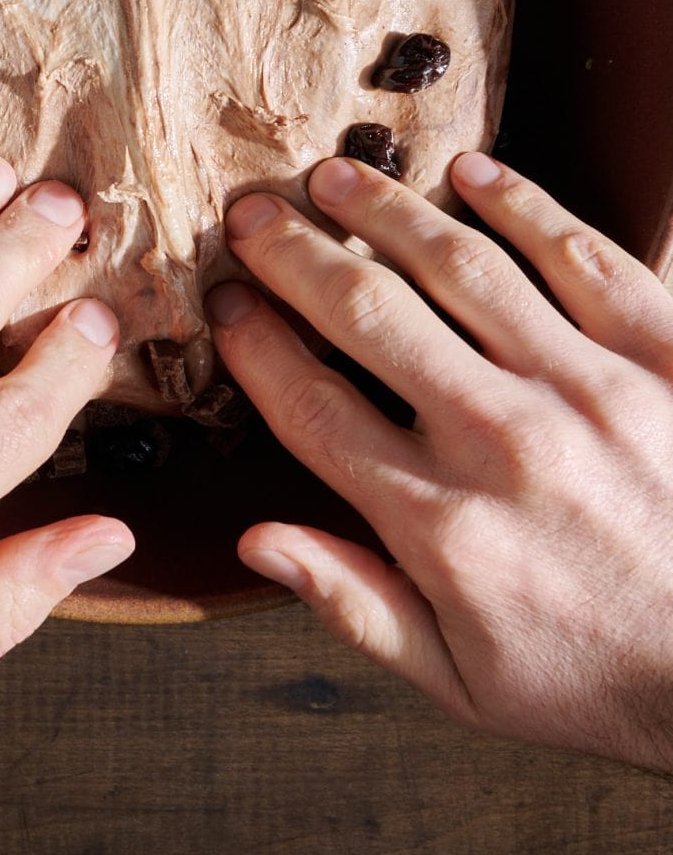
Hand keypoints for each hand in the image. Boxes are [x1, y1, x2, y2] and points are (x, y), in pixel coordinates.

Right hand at [208, 153, 672, 771]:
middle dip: (293, 252)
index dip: (254, 344)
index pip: (311, 406)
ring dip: (386, 208)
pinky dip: (518, 202)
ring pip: (459, 264)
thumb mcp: (463, 682)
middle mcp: (501, 439)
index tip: (225, 303)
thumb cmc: (603, 675)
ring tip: (337, 175)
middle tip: (255, 212)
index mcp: (440, 522)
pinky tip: (470, 172)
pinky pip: (576, 251)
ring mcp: (586, 384)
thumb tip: (259, 539)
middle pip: (367, 312)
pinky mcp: (661, 349)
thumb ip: (355, 605)